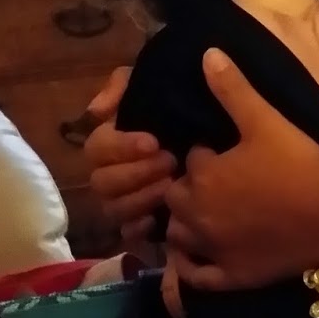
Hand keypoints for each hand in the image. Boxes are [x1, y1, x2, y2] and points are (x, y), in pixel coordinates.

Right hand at [83, 66, 175, 245]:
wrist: (221, 132)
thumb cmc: (185, 108)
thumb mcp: (159, 83)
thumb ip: (124, 84)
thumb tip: (97, 110)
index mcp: (113, 141)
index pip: (97, 146)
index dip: (121, 146)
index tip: (154, 141)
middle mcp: (113, 172)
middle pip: (102, 182)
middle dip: (135, 173)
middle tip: (170, 163)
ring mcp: (125, 200)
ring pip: (113, 209)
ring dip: (139, 198)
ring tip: (171, 187)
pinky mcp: (142, 223)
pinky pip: (127, 234)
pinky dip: (139, 228)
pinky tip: (158, 219)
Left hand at [164, 49, 318, 291]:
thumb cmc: (297, 160)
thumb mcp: (263, 119)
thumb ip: (232, 88)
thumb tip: (207, 52)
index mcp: (201, 175)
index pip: (190, 161)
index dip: (206, 157)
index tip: (225, 154)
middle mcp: (197, 214)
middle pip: (177, 198)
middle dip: (189, 189)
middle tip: (218, 184)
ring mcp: (213, 249)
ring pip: (179, 236)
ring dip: (185, 224)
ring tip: (207, 216)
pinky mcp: (232, 275)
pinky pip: (195, 276)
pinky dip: (188, 269)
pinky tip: (194, 259)